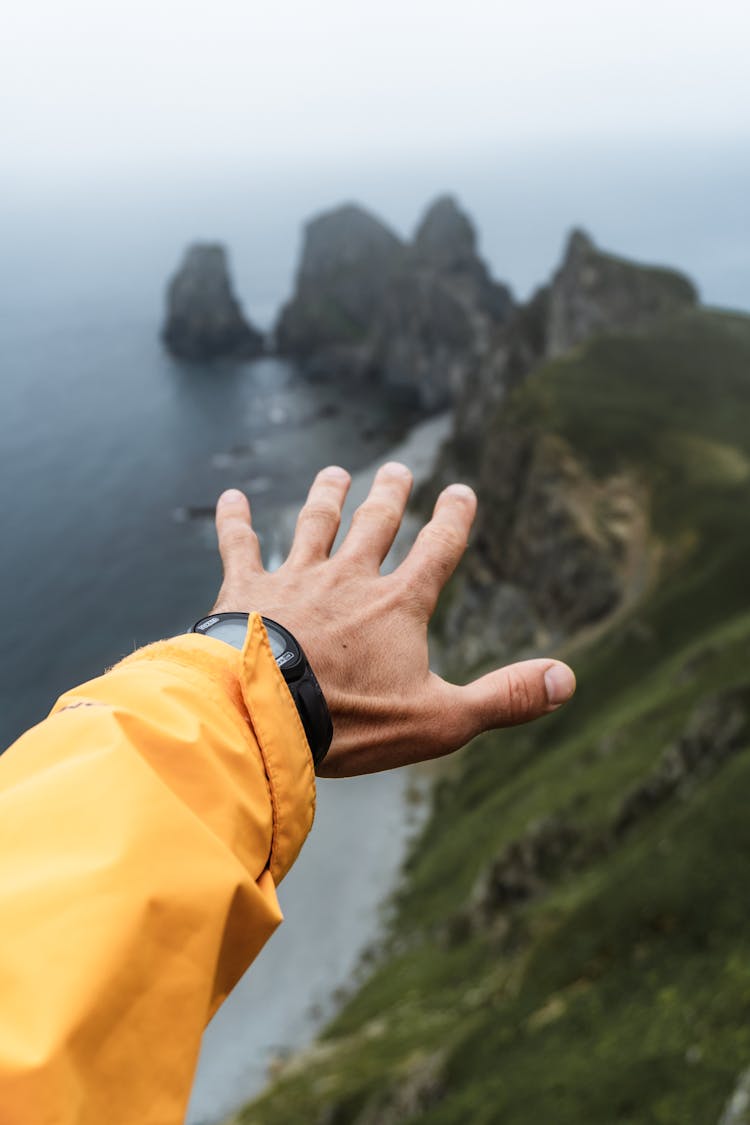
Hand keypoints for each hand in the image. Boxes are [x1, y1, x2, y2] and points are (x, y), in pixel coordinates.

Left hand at [211, 462, 575, 776]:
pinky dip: (235, 520)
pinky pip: (240, 545)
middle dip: (389, 496)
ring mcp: (295, 579)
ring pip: (315, 524)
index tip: (461, 491)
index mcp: (396, 605)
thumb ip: (504, 697)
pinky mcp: (245, 590)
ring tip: (336, 473)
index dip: (452, 520)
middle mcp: (348, 578)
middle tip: (396, 470)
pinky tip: (231, 496)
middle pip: (374, 526)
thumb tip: (569, 679)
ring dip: (327, 496)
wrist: (263, 712)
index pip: (436, 551)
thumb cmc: (352, 720)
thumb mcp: (440, 719)